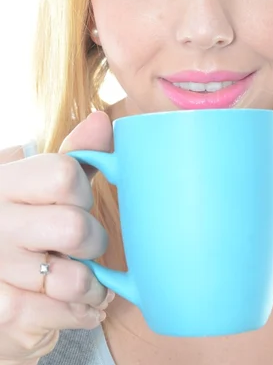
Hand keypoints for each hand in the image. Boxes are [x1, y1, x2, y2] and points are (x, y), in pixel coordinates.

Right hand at [0, 111, 113, 362]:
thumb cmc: (30, 225)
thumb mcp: (43, 184)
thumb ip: (75, 154)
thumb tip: (102, 121)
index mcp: (4, 182)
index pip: (64, 175)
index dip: (82, 191)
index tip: (76, 201)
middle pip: (74, 228)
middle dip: (92, 238)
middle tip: (83, 241)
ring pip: (75, 278)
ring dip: (92, 281)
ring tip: (84, 274)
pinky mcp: (7, 311)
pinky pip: (70, 312)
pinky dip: (85, 309)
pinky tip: (77, 300)